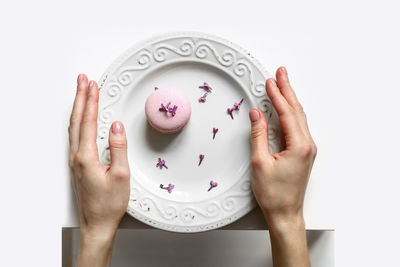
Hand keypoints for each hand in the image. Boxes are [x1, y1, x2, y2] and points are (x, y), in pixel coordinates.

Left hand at [68, 74, 129, 265]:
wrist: (97, 224)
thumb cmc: (109, 204)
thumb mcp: (121, 176)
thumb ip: (118, 148)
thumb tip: (116, 126)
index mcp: (86, 157)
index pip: (88, 122)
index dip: (91, 101)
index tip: (93, 85)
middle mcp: (77, 157)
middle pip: (77, 120)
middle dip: (80, 98)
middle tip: (83, 80)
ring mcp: (75, 161)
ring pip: (74, 127)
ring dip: (78, 108)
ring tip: (82, 93)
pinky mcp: (78, 165)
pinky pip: (76, 136)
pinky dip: (79, 121)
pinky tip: (82, 118)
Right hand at [249, 67, 315, 266]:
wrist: (285, 213)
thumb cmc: (274, 194)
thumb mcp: (260, 162)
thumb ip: (259, 135)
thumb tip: (256, 114)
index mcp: (299, 146)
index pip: (287, 113)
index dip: (277, 95)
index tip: (270, 81)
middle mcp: (307, 145)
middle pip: (297, 111)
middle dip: (287, 90)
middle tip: (281, 73)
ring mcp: (307, 149)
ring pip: (299, 117)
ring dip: (290, 100)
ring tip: (282, 85)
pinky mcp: (303, 153)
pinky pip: (298, 126)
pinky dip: (291, 113)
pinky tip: (286, 108)